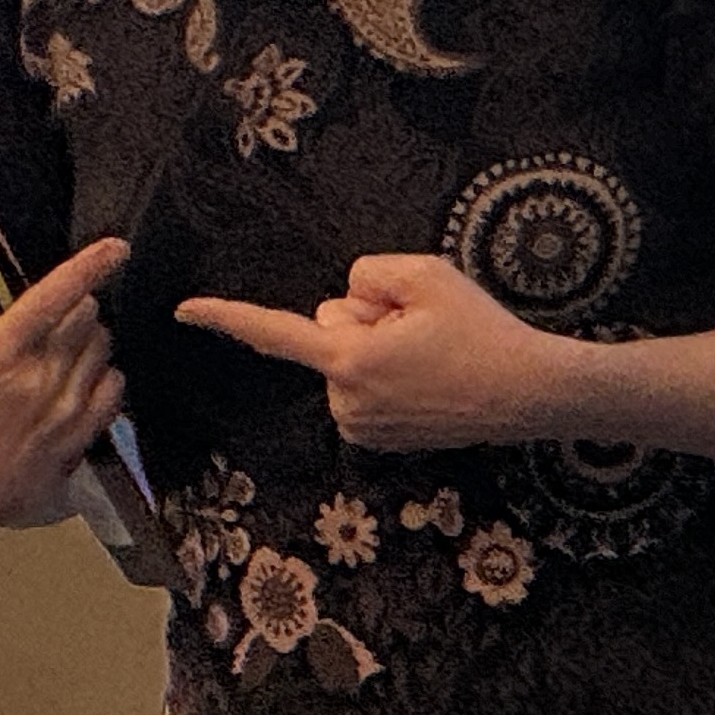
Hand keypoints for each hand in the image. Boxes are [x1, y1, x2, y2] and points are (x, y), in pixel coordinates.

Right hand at [0, 234, 128, 529]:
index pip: (55, 296)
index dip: (91, 265)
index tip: (115, 247)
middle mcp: (37, 378)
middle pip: (87, 314)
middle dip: (76, 304)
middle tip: (53, 314)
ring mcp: (63, 407)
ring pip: (103, 346)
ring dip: (89, 337)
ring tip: (60, 347)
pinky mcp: (80, 432)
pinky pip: (114, 385)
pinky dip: (102, 374)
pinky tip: (76, 377)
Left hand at [176, 254, 593, 452]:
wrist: (528, 393)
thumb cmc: (482, 331)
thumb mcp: (427, 275)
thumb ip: (369, 275)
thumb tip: (348, 301)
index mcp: (350, 358)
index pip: (275, 332)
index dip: (227, 317)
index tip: (185, 311)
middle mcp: (346, 399)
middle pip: (330, 332)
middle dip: (365, 320)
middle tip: (423, 328)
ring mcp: (362, 426)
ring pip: (348, 361)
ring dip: (380, 350)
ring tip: (433, 356)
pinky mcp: (379, 439)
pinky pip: (364, 387)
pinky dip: (389, 376)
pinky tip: (430, 379)